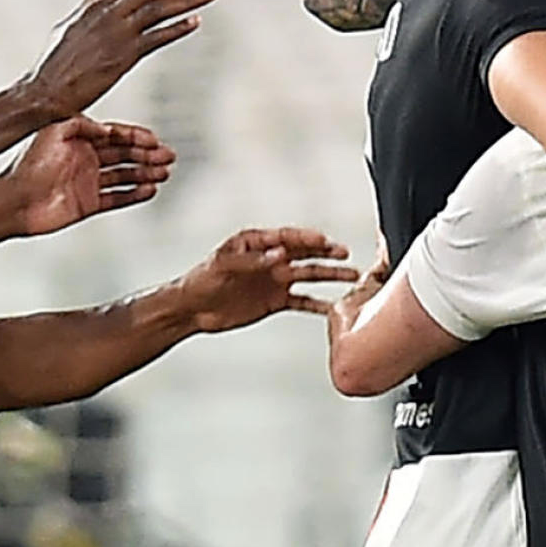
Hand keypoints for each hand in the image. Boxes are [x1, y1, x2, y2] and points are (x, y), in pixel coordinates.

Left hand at [9, 118, 175, 236]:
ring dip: (146, 173)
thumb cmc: (28, 165)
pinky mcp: (89, 204)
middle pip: (125, 155)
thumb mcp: (53, 131)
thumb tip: (107, 128)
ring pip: (126, 176)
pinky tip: (150, 190)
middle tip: (168, 156)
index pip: (115, 135)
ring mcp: (89, 182)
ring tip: (165, 173)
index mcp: (79, 140)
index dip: (135, 137)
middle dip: (148, 155)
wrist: (16, 201)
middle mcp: (86, 159)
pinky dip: (135, 194)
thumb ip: (81, 124)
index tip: (154, 139)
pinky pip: (118, 198)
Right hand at [26, 0, 216, 117]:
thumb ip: (92, 0)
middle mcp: (108, 15)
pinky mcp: (122, 56)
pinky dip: (177, 28)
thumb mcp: (72, 24)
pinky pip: (156, 38)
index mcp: (98, 7)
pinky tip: (196, 22)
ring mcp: (117, 35)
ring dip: (187, 1)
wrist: (47, 91)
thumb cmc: (56, 62)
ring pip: (157, 9)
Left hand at [175, 227, 354, 333]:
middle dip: (325, 252)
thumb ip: (253, 261)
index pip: (287, 237)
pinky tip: (335, 306)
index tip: (323, 240)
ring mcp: (275, 280)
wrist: (193, 309)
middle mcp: (270, 259)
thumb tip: (281, 255)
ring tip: (352, 276)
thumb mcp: (223, 265)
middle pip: (304, 253)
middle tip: (344, 253)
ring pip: (309, 275)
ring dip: (330, 275)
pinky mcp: (275, 301)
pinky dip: (318, 304)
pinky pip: (302, 301)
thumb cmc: (202, 280)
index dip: (306, 238)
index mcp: (257, 243)